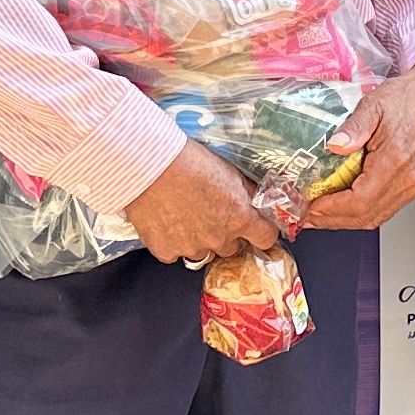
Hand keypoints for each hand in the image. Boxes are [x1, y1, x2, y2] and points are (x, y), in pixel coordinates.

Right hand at [124, 139, 281, 265]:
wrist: (149, 166)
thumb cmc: (189, 162)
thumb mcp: (229, 172)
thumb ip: (246, 193)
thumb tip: (257, 203)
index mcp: (239, 218)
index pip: (265, 238)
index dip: (262, 232)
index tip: (257, 228)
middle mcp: (219, 238)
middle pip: (231, 247)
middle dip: (225, 234)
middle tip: (209, 214)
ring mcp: (192, 248)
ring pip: (202, 252)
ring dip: (198, 239)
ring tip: (183, 215)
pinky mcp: (166, 251)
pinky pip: (175, 253)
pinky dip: (172, 241)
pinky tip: (165, 221)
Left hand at [298, 59, 414, 231]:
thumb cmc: (408, 98)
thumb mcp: (373, 105)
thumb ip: (353, 127)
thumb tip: (334, 146)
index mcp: (395, 160)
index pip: (359, 201)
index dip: (332, 210)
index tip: (311, 208)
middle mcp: (408, 178)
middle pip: (366, 216)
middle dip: (333, 220)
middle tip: (308, 217)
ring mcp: (414, 185)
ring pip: (377, 217)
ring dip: (346, 220)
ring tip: (321, 215)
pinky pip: (387, 209)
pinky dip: (363, 213)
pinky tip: (346, 206)